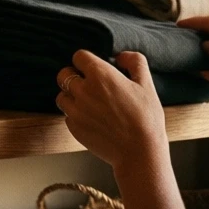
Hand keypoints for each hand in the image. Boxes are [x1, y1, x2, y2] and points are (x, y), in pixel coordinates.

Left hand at [55, 50, 169, 169]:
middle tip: (89, 84)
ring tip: (89, 103)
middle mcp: (83, 91)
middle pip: (64, 74)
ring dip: (72, 96)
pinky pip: (67, 115)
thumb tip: (121, 56)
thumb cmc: (146, 118)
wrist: (139, 152)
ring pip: (62, 95)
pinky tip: (92, 119)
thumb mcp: (147, 84)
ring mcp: (76, 111)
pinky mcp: (74, 128)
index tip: (94, 67)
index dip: (86, 60)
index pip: (79, 56)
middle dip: (74, 76)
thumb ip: (134, 62)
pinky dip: (75, 114)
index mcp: (100, 75)